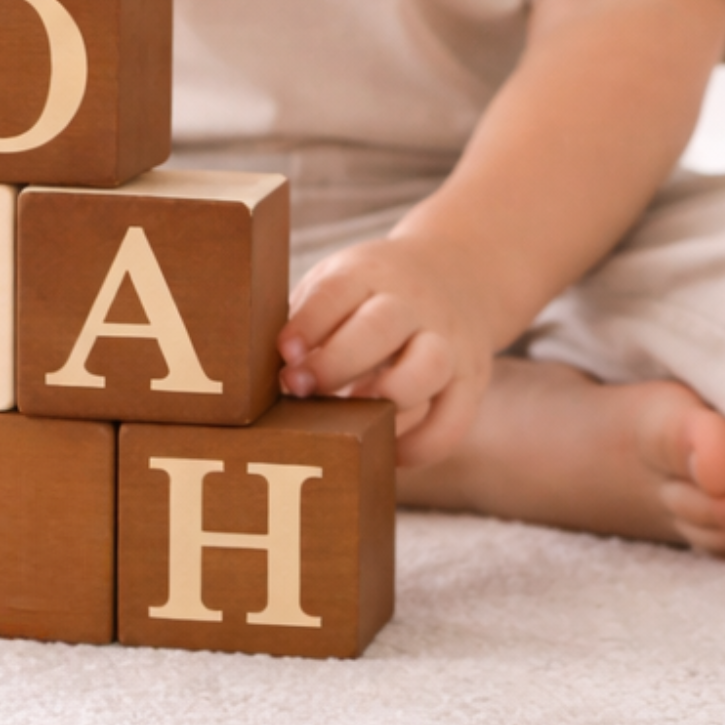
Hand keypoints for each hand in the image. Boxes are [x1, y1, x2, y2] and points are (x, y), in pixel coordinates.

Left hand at [278, 232, 496, 464]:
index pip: (337, 292)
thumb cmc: (371, 294)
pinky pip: (454, 419)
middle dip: (338, 362)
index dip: (308, 323)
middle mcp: (414, 304)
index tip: (283, 352)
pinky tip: (387, 451)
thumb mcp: (338, 284)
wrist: (459, 274)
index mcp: (369, 274)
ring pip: (429, 367)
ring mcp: (448, 340)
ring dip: (388, 398)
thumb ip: (305, 321)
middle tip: (299, 388)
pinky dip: (421, 444)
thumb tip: (252, 377)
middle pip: (382, 326)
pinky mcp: (472, 379)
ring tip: (355, 421)